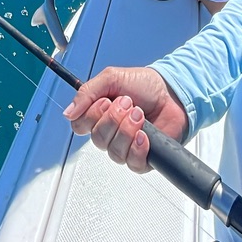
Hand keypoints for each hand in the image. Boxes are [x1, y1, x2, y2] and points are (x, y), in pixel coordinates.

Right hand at [63, 66, 188, 170]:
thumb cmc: (145, 85)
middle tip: (128, 103)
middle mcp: (109, 133)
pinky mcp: (141, 158)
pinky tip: (144, 135)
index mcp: (98, 115)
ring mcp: (124, 147)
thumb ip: (87, 92)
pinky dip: (138, 147)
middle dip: (114, 118)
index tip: (105, 101)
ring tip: (140, 114)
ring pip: (114, 151)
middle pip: (97, 138)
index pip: (79, 126)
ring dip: (128, 129)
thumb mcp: (112, 78)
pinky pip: (131, 162)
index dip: (91, 116)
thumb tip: (68, 112)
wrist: (172, 93)